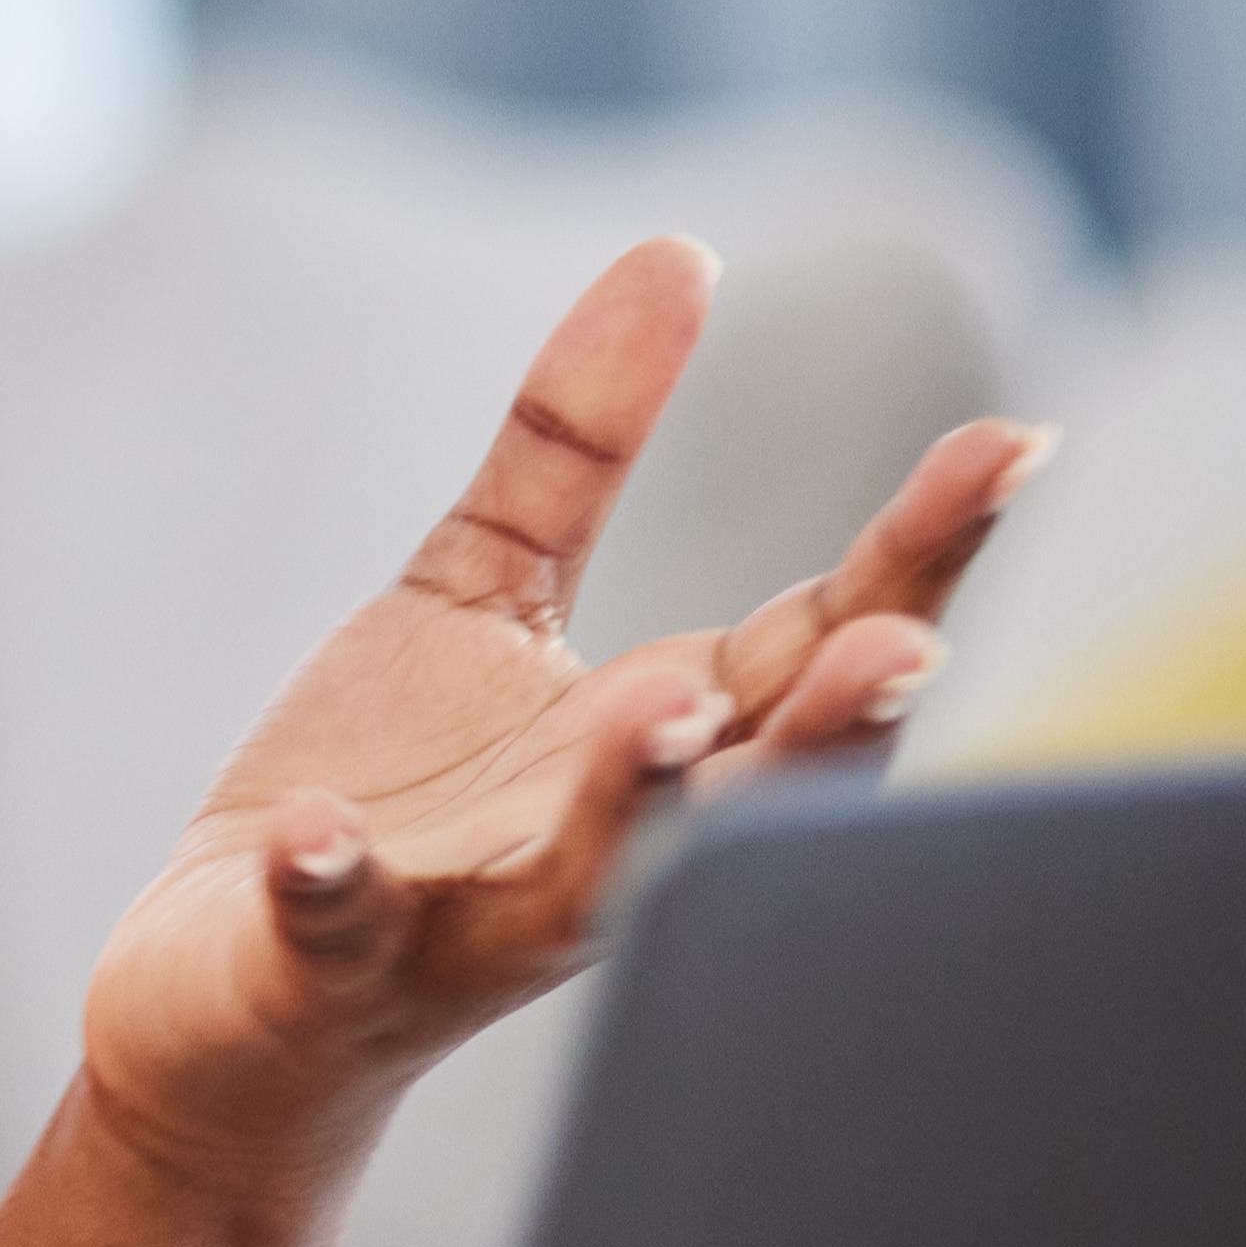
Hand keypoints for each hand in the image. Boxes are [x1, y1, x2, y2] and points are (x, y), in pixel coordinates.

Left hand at [63, 238, 1052, 1193]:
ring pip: (591, 876)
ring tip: (659, 704)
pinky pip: (339, 923)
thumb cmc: (400, 798)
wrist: (228, 993)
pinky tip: (321, 834)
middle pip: (761, 781)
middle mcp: (606, 845)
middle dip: (841, 719)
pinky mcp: (325, 959)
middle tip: (908, 640)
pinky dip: (334, 884)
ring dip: (637, 799)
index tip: (1017, 442)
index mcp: (664, 742)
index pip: (823, 641)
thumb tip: (679, 253)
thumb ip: (580, 442)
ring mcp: (471, 914)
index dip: (922, 552)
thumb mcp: (486, 592)